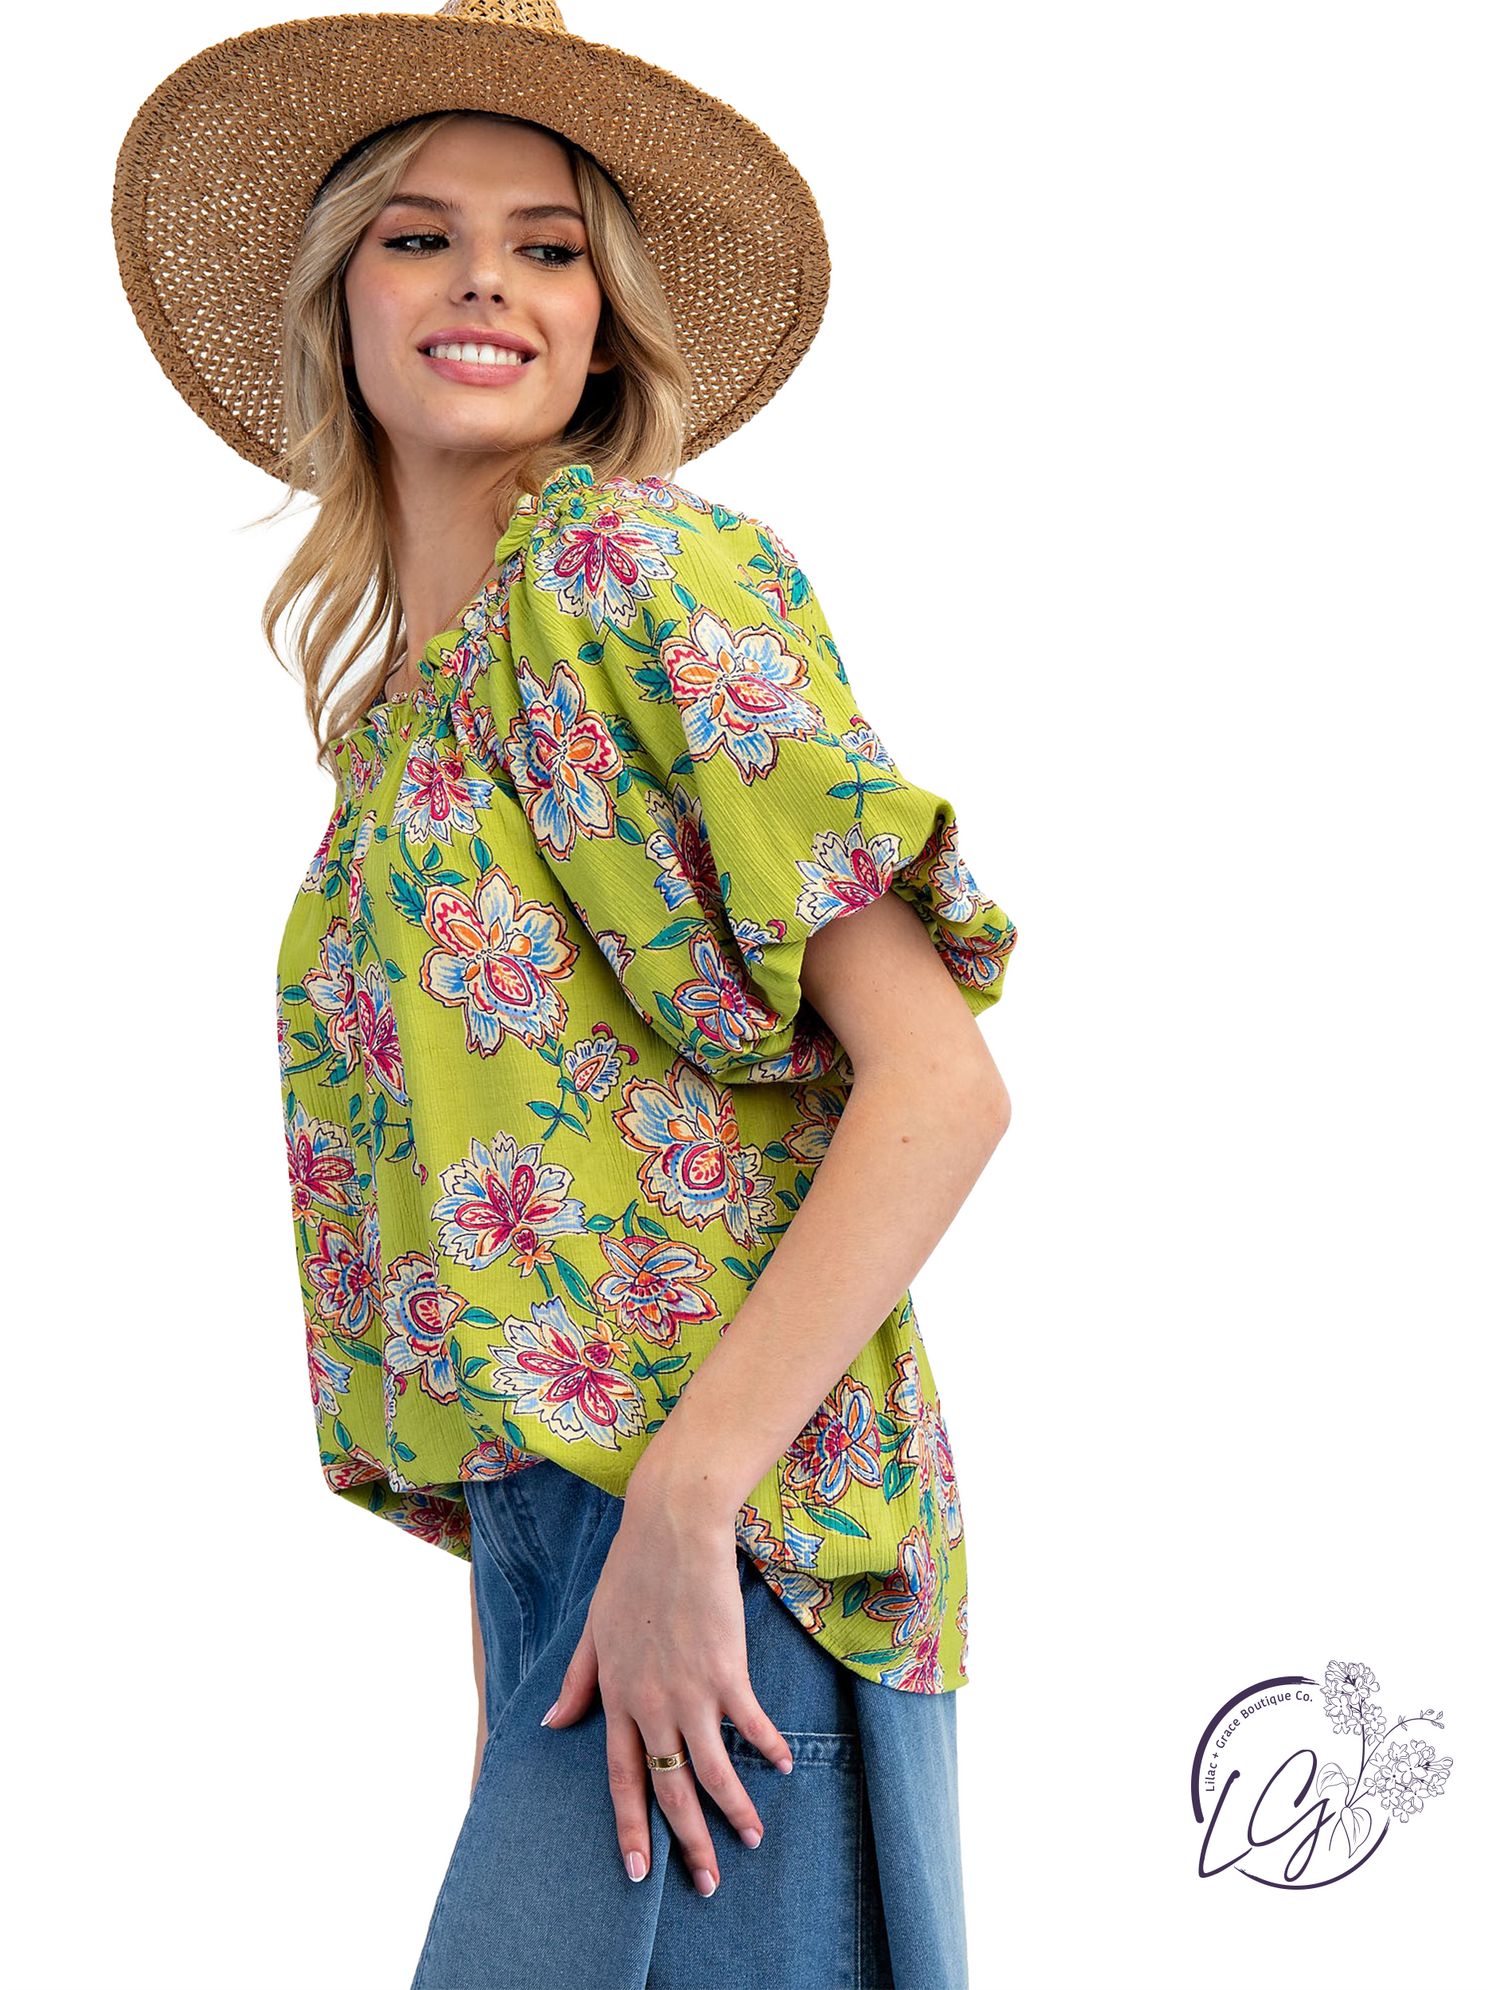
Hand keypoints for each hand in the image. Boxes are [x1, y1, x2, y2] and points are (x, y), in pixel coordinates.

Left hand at [538, 1473, 794, 1893]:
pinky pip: (750, 1725)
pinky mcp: (727, 1671)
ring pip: (712, 1771)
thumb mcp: (593, 1629)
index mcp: (616, 1696)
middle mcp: (651, 1704)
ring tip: (751, 1840)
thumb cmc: (631, 1572)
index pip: (621, 1779)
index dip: (630, 1828)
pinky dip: (768, 1749)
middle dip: (689, 1844)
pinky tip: (781, 1767)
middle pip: (669, 1789)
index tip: (639, 1871)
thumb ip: (578, 1682)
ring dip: (735, 1811)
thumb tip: (554, 1725)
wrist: (672, 1529)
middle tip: (708, 1885)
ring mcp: (690, 1691)